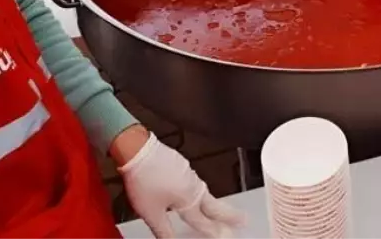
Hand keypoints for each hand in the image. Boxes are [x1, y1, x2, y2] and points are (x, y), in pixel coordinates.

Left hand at [119, 132, 244, 238]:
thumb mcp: (151, 213)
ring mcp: (189, 173)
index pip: (203, 221)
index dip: (214, 231)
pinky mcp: (181, 164)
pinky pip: (195, 181)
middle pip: (214, 204)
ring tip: (221, 210)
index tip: (226, 236)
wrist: (137, 149)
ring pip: (205, 192)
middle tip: (243, 219)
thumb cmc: (143, 179)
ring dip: (215, 202)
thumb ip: (163, 231)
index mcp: (188, 199)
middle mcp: (193, 186)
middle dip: (229, 214)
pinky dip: (200, 190)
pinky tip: (195, 192)